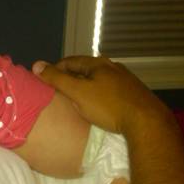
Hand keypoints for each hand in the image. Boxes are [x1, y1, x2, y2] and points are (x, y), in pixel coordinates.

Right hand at [32, 56, 170, 135]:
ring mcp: (126, 80)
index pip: (70, 61)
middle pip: (85, 69)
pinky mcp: (134, 94)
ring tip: (76, 100)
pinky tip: (98, 106)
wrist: (146, 122)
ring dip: (85, 86)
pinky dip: (99, 94)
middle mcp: (113, 67)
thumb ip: (56, 79)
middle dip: (70, 78)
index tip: (45, 82)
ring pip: (99, 80)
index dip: (55, 69)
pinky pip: (110, 90)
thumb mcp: (77, 92)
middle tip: (59, 92)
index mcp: (98, 64)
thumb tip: (36, 64)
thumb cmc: (108, 106)